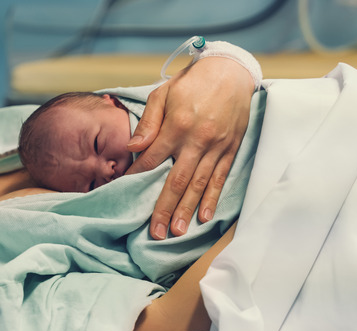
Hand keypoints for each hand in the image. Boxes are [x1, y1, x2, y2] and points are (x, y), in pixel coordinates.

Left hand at [125, 56, 253, 239]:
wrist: (231, 71)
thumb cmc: (192, 83)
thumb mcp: (163, 94)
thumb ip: (148, 122)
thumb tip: (132, 147)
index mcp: (177, 125)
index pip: (152, 159)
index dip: (137, 177)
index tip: (125, 194)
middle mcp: (198, 140)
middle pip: (177, 181)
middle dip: (165, 209)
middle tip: (155, 232)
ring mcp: (217, 147)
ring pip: (199, 185)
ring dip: (187, 210)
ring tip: (177, 232)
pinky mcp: (231, 149)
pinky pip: (221, 178)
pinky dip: (212, 198)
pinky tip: (204, 216)